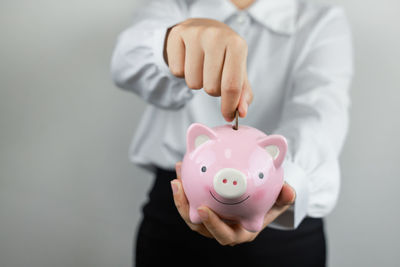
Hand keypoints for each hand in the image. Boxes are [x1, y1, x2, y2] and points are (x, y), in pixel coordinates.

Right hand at [164, 18, 252, 121]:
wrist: (202, 27)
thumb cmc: (222, 52)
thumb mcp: (237, 68)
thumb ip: (242, 92)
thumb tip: (241, 112)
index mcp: (237, 44)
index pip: (232, 85)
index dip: (229, 106)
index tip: (228, 116)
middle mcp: (216, 36)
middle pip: (211, 88)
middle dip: (212, 90)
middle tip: (213, 75)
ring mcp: (195, 34)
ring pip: (193, 83)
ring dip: (197, 82)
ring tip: (201, 67)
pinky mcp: (176, 35)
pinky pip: (177, 72)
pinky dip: (182, 72)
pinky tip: (188, 60)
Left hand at [170, 162, 295, 245]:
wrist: (259, 201)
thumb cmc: (268, 204)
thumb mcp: (279, 201)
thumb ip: (284, 197)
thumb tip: (290, 191)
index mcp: (239, 231)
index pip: (224, 234)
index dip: (212, 225)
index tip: (204, 210)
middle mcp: (222, 228)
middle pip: (199, 225)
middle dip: (185, 208)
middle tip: (179, 188)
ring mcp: (210, 219)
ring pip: (190, 212)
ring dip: (181, 196)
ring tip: (177, 177)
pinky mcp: (202, 207)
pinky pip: (190, 199)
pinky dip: (184, 185)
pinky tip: (182, 166)